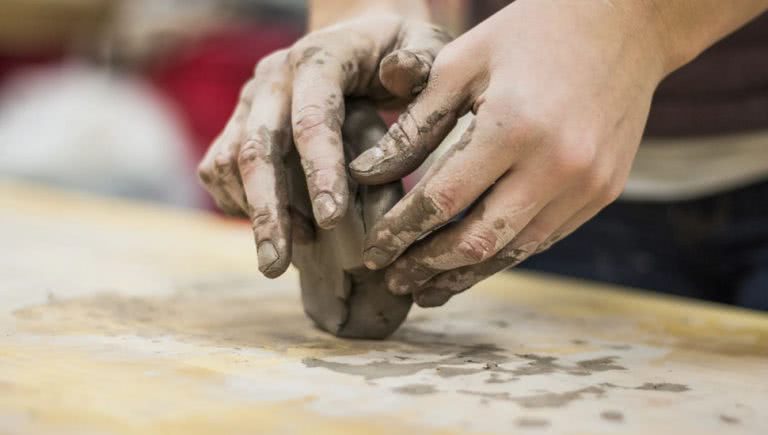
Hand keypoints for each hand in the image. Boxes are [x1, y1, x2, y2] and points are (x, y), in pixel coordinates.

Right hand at [197, 14, 449, 277]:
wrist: (357, 36)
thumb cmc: (397, 49)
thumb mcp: (424, 43)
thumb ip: (419, 61)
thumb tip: (397, 74)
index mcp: (319, 60)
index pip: (313, 118)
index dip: (320, 170)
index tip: (333, 221)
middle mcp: (273, 79)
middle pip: (256, 147)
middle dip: (267, 211)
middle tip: (275, 266)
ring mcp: (250, 102)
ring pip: (229, 162)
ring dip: (253, 213)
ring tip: (283, 257)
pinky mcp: (237, 123)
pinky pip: (219, 168)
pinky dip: (238, 204)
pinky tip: (273, 228)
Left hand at [350, 0, 670, 305]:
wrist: (625, 22)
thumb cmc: (530, 33)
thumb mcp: (462, 63)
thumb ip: (415, 125)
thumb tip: (367, 173)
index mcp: (513, 126)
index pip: (442, 199)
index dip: (400, 232)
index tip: (371, 251)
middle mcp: (557, 165)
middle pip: (478, 240)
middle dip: (427, 267)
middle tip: (393, 280)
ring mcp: (588, 184)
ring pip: (514, 251)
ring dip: (466, 275)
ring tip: (427, 290)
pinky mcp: (604, 191)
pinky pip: (545, 237)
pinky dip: (504, 253)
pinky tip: (474, 262)